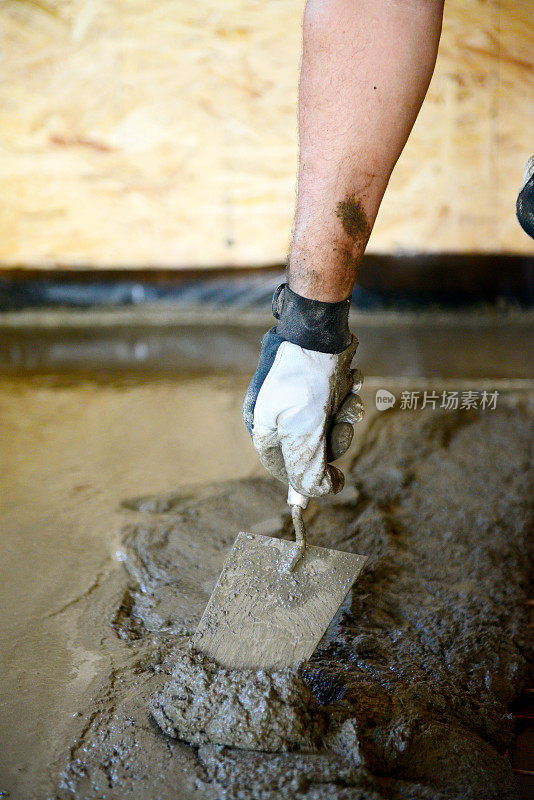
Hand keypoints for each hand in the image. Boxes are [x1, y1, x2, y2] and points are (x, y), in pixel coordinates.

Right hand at [243, 284, 363, 497]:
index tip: (335, 479)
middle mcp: (278, 412)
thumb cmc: (307, 378)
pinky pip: (338, 402)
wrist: (321, 325)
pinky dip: (348, 395)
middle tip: (341, 423)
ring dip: (345, 413)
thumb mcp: (306, 431)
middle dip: (335, 436)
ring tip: (347, 395)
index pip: (283, 467)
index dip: (308, 477)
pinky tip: (350, 379)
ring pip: (331, 425)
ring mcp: (299, 396)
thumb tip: (316, 494)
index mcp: (263, 425)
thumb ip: (309, 470)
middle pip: (313, 447)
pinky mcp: (318, 382)